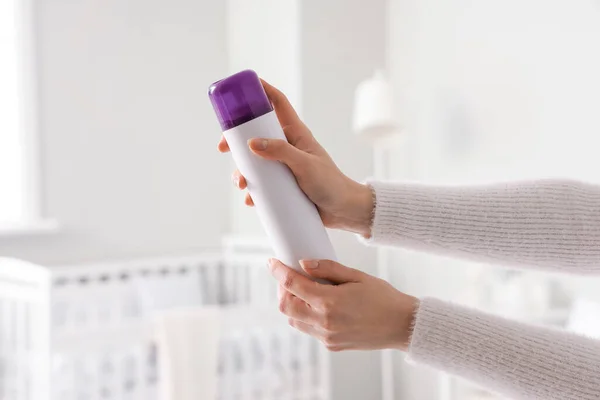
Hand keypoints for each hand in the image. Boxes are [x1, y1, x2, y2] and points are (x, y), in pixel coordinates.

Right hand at [218, 80, 373, 236]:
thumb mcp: (305, 165)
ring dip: (242, 171)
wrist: (343, 211)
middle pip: (256, 133)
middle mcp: (287, 146)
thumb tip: (252, 143)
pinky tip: (251, 200)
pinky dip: (253, 191)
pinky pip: (261, 184)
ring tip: (241, 184)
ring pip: (254, 161)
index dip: (261, 90)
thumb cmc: (330, 184)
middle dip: (236, 140)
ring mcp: (284, 166)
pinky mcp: (282, 185)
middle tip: (222, 148)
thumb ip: (280, 152)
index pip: (277, 103)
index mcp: (295, 133)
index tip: (241, 88)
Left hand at [268, 258, 417, 351]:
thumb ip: (327, 268)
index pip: (292, 284)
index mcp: (329, 302)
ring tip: (304, 290)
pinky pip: (309, 330)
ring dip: (293, 304)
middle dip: (282, 290)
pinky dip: (306, 316)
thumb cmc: (383, 297)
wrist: (402, 325)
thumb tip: (303, 263)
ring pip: (294, 321)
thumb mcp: (356, 275)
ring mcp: (327, 336)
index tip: (272, 262)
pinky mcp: (331, 345)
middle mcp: (324, 322)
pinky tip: (319, 305)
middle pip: (286, 307)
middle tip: (289, 277)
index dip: (278, 271)